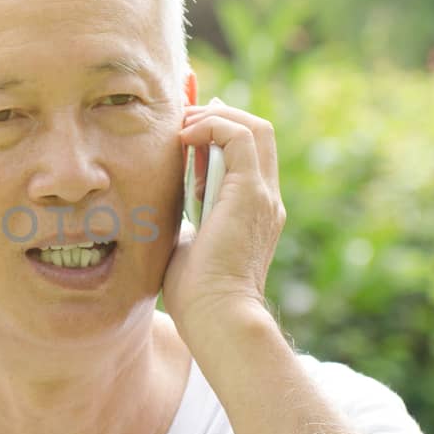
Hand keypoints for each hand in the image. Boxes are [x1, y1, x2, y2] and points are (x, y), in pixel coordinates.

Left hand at [162, 99, 286, 346]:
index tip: (186, 130)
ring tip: (182, 125)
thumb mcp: (188, 245)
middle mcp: (266, 199)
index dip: (219, 133)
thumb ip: (188, 221)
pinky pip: (239, 137)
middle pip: (257, 133)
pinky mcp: (250, 192)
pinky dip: (212, 126)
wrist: (216, 317)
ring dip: (215, 117)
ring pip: (254, 128)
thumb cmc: (196, 296)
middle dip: (220, 116)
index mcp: (254, 212)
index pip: (248, 155)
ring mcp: (263, 195)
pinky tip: (183, 138)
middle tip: (183, 119)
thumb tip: (168, 208)